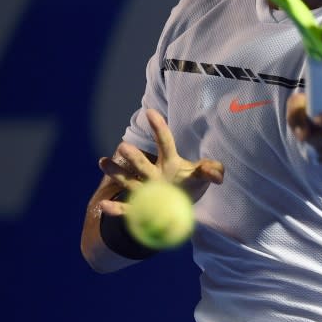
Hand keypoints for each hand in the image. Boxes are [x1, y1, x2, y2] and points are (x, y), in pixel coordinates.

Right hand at [98, 109, 223, 214]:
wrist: (181, 207)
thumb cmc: (191, 184)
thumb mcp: (203, 176)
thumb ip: (212, 171)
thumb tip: (218, 175)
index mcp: (170, 162)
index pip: (165, 143)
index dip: (159, 128)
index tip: (150, 112)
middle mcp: (154, 173)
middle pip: (143, 164)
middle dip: (134, 156)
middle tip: (123, 146)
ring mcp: (145, 190)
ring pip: (128, 181)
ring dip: (116, 173)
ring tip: (103, 162)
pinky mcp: (140, 208)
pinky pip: (127, 209)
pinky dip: (115, 208)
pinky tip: (103, 205)